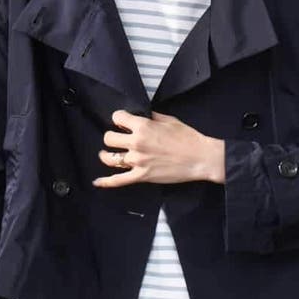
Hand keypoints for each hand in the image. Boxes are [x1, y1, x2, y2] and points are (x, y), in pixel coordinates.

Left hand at [92, 109, 224, 186]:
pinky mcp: (142, 176)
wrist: (200, 157)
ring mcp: (138, 161)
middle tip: (117, 138)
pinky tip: (98, 182)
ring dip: (106, 156)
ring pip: (110, 158)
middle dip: (112, 137)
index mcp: (143, 127)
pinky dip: (106, 182)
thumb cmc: (188, 138)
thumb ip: (152, 117)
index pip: (118, 118)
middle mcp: (137, 143)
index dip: (119, 118)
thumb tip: (143, 116)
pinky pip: (119, 180)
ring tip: (106, 154)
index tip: (122, 122)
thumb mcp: (170, 120)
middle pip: (109, 138)